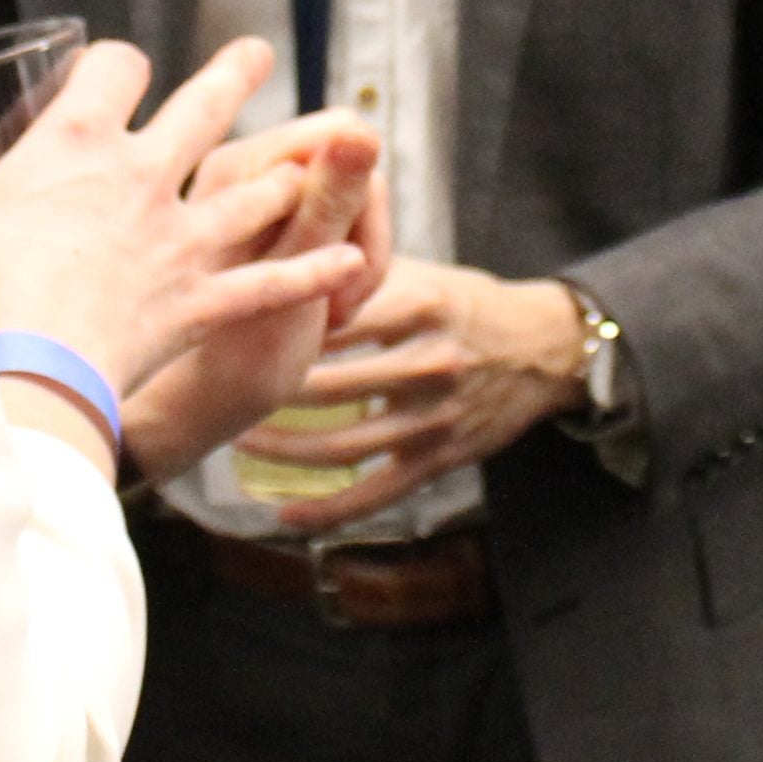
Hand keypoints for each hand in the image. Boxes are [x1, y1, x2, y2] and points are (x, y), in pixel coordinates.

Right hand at [0, 38, 363, 397]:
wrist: (17, 372)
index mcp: (74, 143)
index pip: (114, 66)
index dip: (117, 64)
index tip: (117, 73)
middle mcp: (139, 177)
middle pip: (204, 106)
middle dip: (236, 74)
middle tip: (259, 54)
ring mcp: (178, 240)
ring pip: (254, 191)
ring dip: (283, 177)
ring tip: (304, 163)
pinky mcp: (199, 302)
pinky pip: (271, 284)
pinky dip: (313, 274)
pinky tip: (350, 262)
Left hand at [122, 118, 389, 484]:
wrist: (184, 413)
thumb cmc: (231, 357)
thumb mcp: (291, 281)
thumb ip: (328, 200)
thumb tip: (360, 131)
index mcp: (240, 166)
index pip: (344, 136)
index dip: (362, 199)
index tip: (348, 271)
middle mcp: (240, 170)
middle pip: (347, 166)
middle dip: (360, 232)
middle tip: (342, 304)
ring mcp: (249, 200)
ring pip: (344, 201)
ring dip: (352, 260)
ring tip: (330, 322)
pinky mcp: (261, 230)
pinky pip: (328, 229)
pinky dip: (335, 271)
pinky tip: (321, 317)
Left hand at [230, 257, 587, 530]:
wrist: (542, 348)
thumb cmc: (463, 301)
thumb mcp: (419, 272)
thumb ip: (355, 268)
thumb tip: (280, 249)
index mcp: (420, 303)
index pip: (335, 316)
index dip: (281, 324)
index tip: (231, 328)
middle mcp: (430, 362)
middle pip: (328, 384)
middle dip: (268, 390)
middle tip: (219, 388)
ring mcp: (435, 417)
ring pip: (342, 444)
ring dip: (282, 449)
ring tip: (238, 441)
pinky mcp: (440, 459)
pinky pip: (375, 492)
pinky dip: (327, 508)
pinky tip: (284, 512)